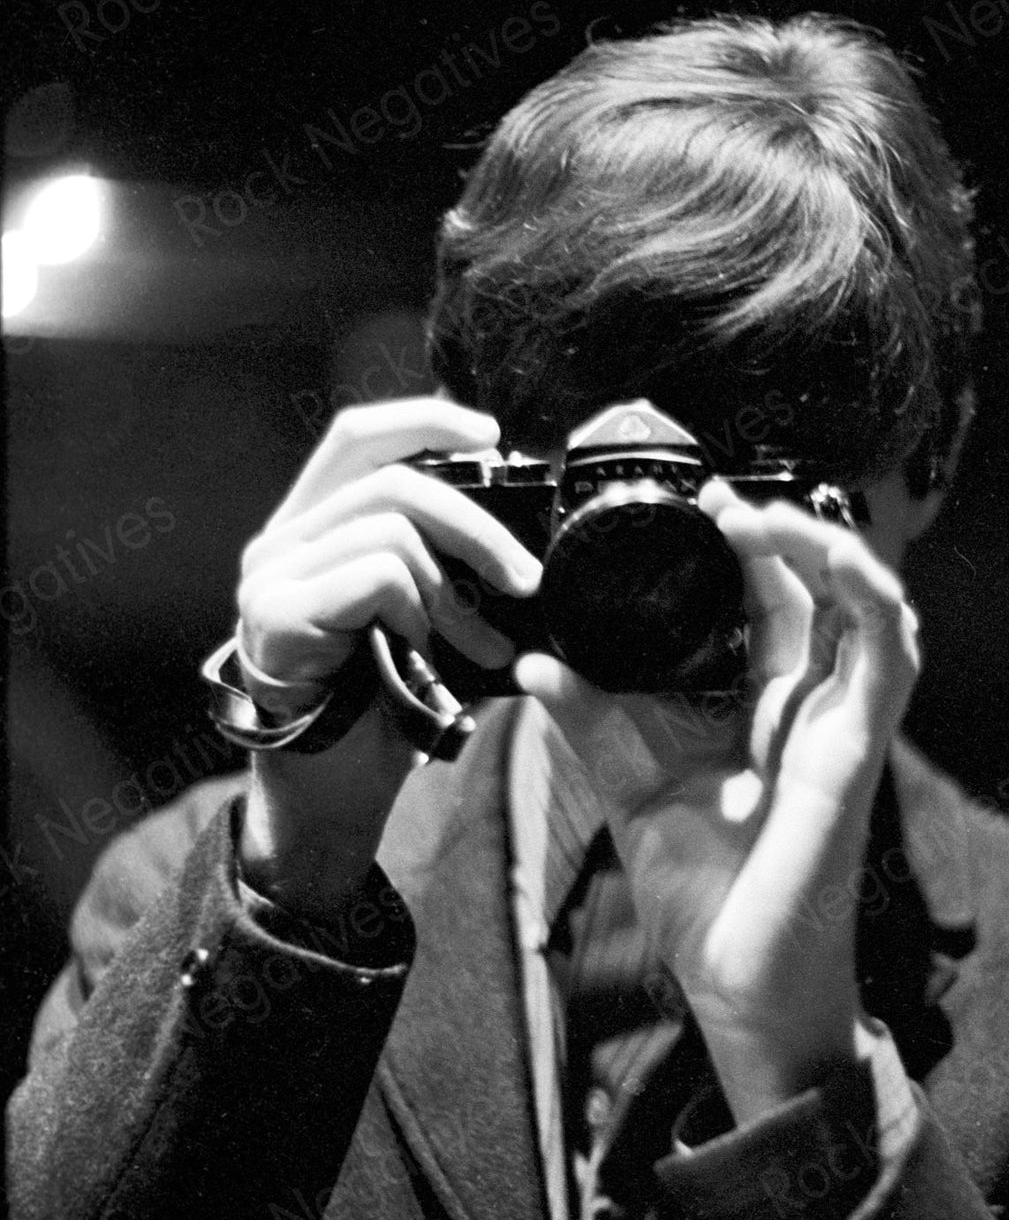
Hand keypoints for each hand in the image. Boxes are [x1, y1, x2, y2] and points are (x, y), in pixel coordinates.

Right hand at [235, 400, 541, 914]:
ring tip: (482, 646)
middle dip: (477, 522)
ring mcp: (270, 576)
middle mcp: (279, 541)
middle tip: (527, 578)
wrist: (331, 800)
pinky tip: (425, 658)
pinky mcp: (276, 614)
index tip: (493, 436)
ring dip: (455, 590)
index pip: (358, 437)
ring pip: (391, 524)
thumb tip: (524, 537)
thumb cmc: (379, 713)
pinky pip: (376, 574)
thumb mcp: (422, 623)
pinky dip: (419, 612)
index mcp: (310, 530)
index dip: (426, 419)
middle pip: (391, 475)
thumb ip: (441, 568)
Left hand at [514, 483, 920, 1124]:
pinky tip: (826, 555)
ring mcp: (845, 725)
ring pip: (868, 602)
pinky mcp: (860, 748)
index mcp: (768, 712)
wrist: (739, 988)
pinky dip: (867, 592)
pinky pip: (889, 652)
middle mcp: (814, 709)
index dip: (747, 545)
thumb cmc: (706, 901)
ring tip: (754, 515)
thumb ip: (595, 720)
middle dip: (779, 528)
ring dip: (822, 544)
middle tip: (717, 499)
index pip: (773, 602)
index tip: (695, 504)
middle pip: (822, 588)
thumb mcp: (633, 788)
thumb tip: (537, 662)